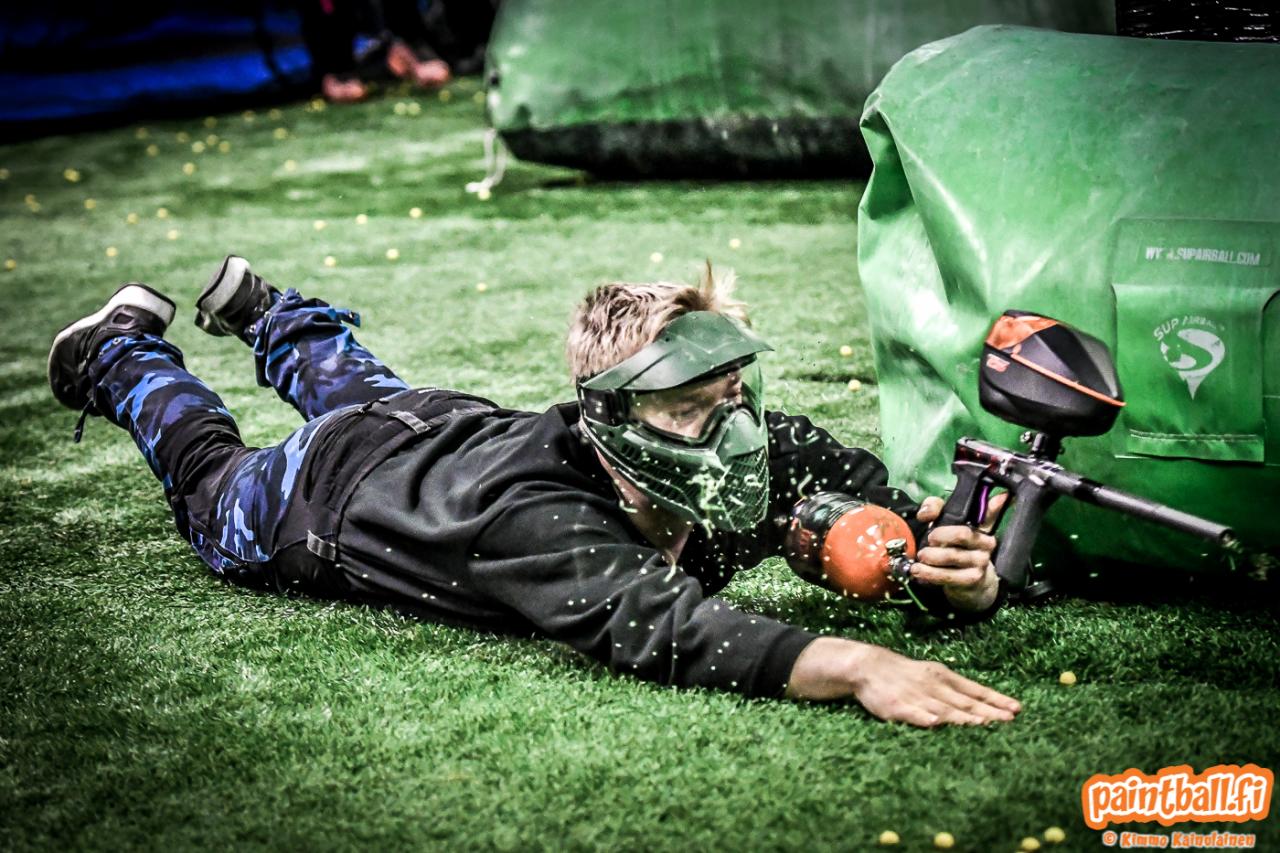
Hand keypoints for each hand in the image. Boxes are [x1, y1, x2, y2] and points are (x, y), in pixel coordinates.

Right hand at [787, 637, 1020, 726]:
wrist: (867, 665)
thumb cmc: (904, 675)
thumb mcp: (932, 675)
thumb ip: (955, 691)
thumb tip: (984, 704)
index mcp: (944, 677)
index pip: (975, 690)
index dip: (996, 700)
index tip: (1016, 709)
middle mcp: (934, 685)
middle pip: (965, 701)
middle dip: (988, 711)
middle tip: (1010, 720)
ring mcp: (915, 695)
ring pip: (943, 708)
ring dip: (962, 716)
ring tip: (981, 723)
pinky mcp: (896, 706)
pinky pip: (911, 713)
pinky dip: (922, 717)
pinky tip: (934, 723)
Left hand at [913, 494, 1004, 610]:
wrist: (971, 582)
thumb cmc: (955, 547)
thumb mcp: (946, 522)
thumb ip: (935, 509)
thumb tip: (924, 513)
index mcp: (982, 526)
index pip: (983, 512)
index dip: (982, 509)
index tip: (976, 505)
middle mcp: (986, 543)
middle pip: (962, 534)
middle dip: (940, 536)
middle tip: (929, 540)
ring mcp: (981, 562)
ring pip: (952, 556)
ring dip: (931, 556)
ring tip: (921, 556)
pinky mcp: (973, 579)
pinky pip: (948, 575)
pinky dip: (929, 573)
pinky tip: (918, 571)